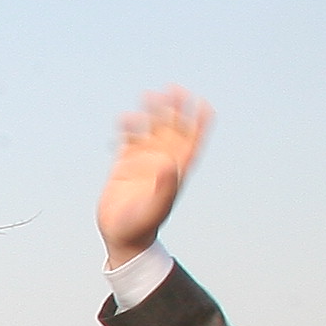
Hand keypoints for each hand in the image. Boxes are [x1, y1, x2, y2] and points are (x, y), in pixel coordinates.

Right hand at [98, 89, 209, 261]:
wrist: (122, 236)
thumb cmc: (142, 225)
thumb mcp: (155, 207)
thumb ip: (165, 186)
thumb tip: (169, 164)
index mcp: (178, 170)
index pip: (193, 141)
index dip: (200, 122)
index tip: (203, 104)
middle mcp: (163, 161)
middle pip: (173, 128)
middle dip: (175, 109)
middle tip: (174, 89)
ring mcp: (144, 160)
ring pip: (152, 129)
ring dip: (153, 112)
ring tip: (148, 95)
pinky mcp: (125, 163)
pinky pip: (129, 138)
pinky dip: (128, 127)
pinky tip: (124, 120)